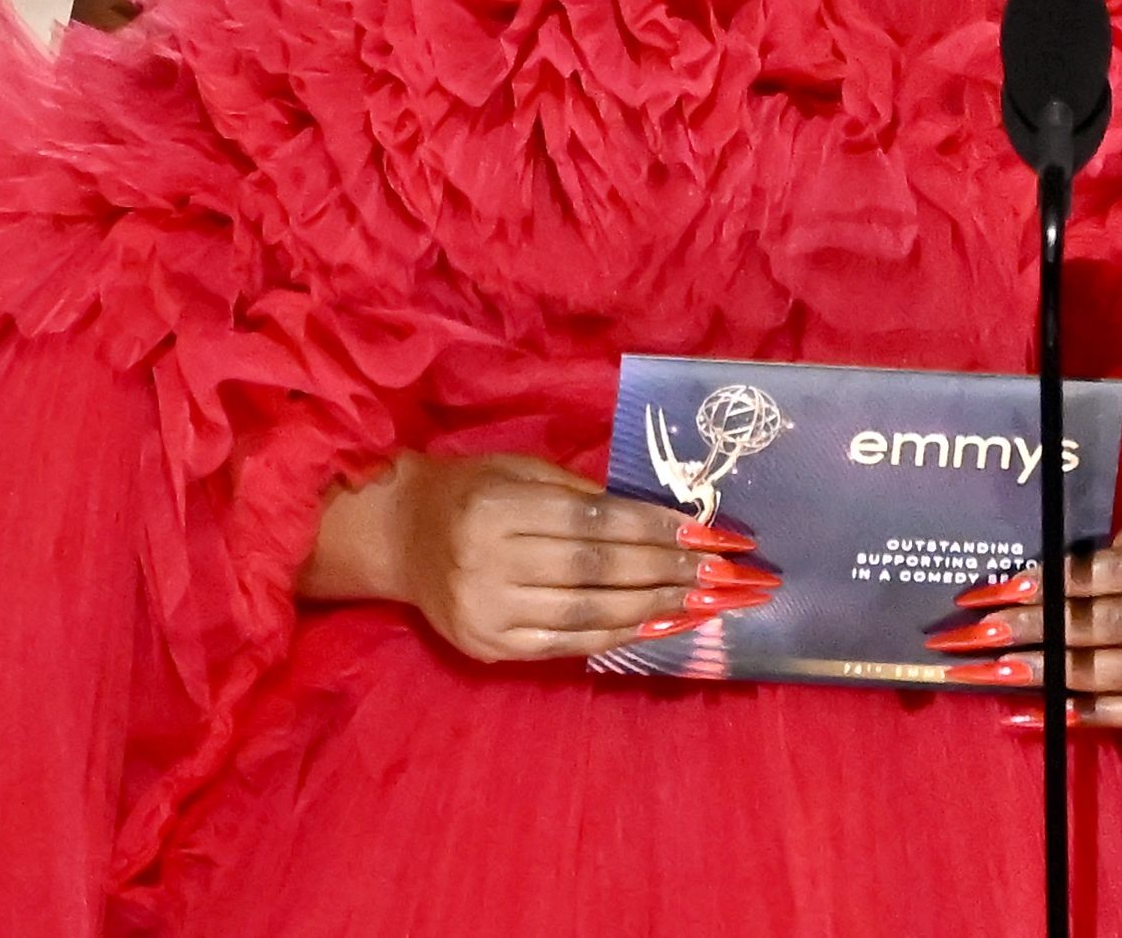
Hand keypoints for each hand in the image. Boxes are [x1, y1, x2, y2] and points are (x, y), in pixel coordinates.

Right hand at [298, 452, 772, 664]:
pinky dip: (618, 637)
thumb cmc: (471, 491)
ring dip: (654, 609)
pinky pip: (567, 646)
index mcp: (495, 509)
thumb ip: (582, 494)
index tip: (708, 534)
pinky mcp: (489, 649)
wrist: (400, 537)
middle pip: (596, 572)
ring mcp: (486, 613)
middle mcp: (486, 564)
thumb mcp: (521, 472)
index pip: (592, 523)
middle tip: (722, 573)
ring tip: (703, 602)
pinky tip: (657, 625)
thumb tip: (662, 518)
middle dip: (666, 572)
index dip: (654, 529)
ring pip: (588, 615)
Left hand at [929, 486, 1121, 726]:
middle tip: (986, 636)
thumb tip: (1045, 584)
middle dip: (1044, 632)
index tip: (1004, 590)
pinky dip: (1097, 714)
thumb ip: (1121, 553)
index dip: (1057, 584)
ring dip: (1057, 676)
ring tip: (1004, 674)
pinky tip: (1052, 714)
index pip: (1117, 576)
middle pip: (1114, 627)